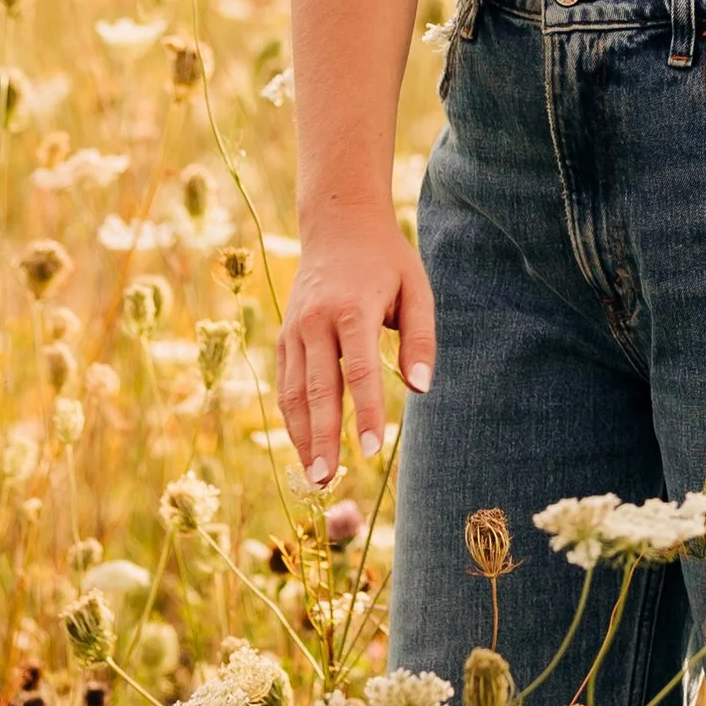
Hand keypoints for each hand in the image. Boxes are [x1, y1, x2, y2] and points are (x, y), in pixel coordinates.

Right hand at [276, 212, 434, 488]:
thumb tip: (420, 388)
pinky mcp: (284, 335)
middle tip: (328, 480)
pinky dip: (291, 416)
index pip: (358, 369)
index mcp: (352, 308)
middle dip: (322, 437)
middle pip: (318, 388)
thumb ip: (420, 339)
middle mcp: (316, 320)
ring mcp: (295, 328)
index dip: (363, 412)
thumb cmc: (386, 261)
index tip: (370, 450)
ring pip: (294, 391)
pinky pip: (285, 382)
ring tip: (314, 476)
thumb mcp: (416, 289)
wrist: (338, 224)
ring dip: (301, 435)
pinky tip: (302, 445)